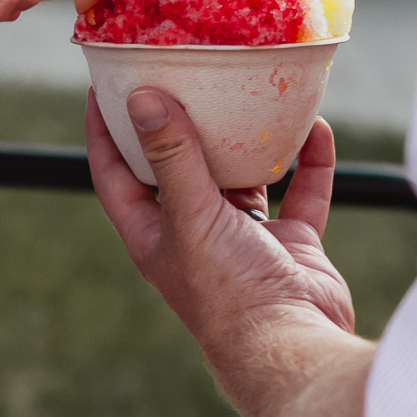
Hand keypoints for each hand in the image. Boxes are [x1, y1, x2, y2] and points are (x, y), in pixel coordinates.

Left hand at [86, 89, 355, 357]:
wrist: (290, 345)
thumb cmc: (228, 290)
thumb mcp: (190, 215)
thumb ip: (171, 156)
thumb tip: (140, 97)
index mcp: (153, 234)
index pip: (115, 173)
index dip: (104, 131)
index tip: (102, 85)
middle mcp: (193, 233)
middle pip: (179, 167)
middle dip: (180, 122)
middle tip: (182, 71)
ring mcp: (244, 239)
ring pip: (243, 175)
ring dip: (249, 139)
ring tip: (250, 89)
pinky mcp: (291, 243)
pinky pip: (301, 192)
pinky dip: (309, 162)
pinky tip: (315, 126)